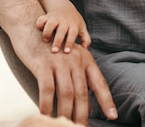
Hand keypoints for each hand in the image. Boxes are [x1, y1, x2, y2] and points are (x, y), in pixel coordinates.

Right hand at [0, 0, 116, 124]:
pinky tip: (45, 116)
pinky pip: (47, 90)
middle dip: (83, 115)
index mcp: (85, 60)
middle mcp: (76, 61)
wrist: (31, 26)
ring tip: (64, 126)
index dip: (106, 101)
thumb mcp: (68, 58)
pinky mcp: (44, 65)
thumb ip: (77, 75)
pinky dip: (46, 106)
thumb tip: (81, 96)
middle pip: (83, 94)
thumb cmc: (49, 46)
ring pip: (66, 94)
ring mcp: (60, 63)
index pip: (99, 83)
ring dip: (65, 114)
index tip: (113, 116)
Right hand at [37, 6, 90, 52]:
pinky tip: (39, 32)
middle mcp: (64, 21)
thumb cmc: (74, 21)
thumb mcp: (82, 27)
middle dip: (58, 41)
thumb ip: (85, 39)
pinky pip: (41, 20)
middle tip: (54, 51)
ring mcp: (55, 18)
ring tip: (46, 40)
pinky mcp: (46, 17)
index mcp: (73, 25)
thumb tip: (85, 50)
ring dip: (47, 32)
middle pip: (61, 30)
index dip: (70, 43)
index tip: (67, 52)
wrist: (64, 7)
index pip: (72, 34)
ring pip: (50, 24)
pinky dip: (39, 25)